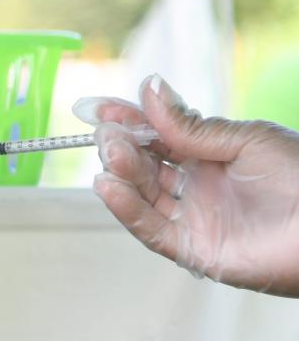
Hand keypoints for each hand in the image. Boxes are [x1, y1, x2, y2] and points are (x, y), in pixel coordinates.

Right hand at [74, 75, 298, 296]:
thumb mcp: (244, 139)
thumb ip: (189, 125)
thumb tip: (149, 89)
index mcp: (210, 155)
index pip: (156, 135)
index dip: (126, 121)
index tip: (97, 109)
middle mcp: (198, 186)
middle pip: (143, 165)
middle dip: (120, 146)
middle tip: (107, 134)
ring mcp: (196, 218)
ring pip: (142, 196)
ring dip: (120, 174)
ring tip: (109, 155)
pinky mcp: (197, 251)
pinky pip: (153, 231)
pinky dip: (127, 210)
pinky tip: (109, 187)